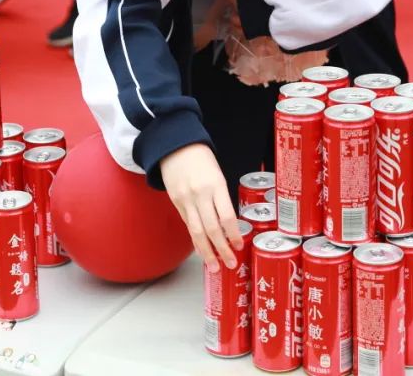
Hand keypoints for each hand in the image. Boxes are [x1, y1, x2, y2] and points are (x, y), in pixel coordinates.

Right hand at [160, 143, 242, 271]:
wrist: (174, 145)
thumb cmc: (201, 158)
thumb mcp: (217, 174)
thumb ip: (221, 197)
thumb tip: (229, 223)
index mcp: (215, 185)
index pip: (226, 216)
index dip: (233, 235)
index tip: (239, 246)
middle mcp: (199, 195)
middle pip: (212, 229)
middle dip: (222, 250)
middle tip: (230, 264)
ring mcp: (185, 200)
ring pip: (197, 232)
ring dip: (206, 252)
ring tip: (214, 266)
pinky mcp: (175, 203)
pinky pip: (187, 225)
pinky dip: (195, 240)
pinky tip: (202, 250)